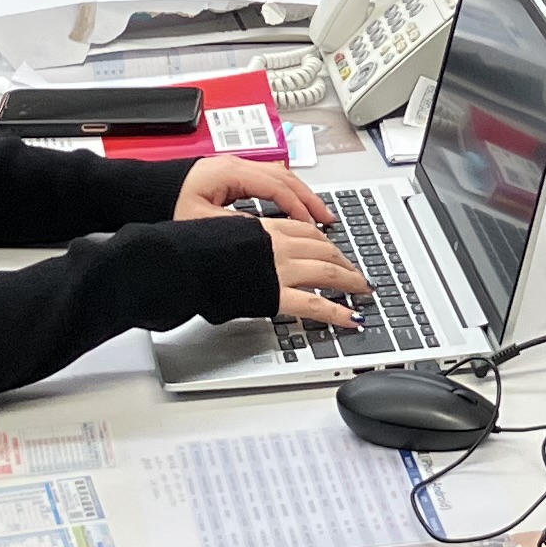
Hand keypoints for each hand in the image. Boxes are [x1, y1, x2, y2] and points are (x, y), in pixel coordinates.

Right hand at [177, 160, 363, 325]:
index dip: (326, 241)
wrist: (183, 262)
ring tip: (362, 291)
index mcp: (266, 228)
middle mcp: (280, 244)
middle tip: (356, 271)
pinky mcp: (278, 294)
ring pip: (328, 272)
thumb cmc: (193, 252)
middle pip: (325, 249)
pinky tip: (351, 318)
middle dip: (345, 261)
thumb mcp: (224, 236)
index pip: (308, 231)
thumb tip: (248, 254)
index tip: (334, 248)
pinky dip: (338, 312)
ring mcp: (282, 269)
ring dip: (350, 282)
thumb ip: (244, 243)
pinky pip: (316, 304)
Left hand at [178, 156, 327, 223]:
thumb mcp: (201, 221)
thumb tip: (269, 232)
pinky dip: (286, 194)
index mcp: (230, 173)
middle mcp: (236, 166)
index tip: (312, 227)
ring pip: (279, 177)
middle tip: (328, 219)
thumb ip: (236, 226)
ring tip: (318, 215)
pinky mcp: (231, 176)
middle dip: (309, 199)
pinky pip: (269, 181)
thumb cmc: (166, 204)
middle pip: (285, 177)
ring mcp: (235, 169)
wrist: (143, 193)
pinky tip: (293, 207)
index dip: (298, 207)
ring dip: (301, 195)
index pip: (277, 187)